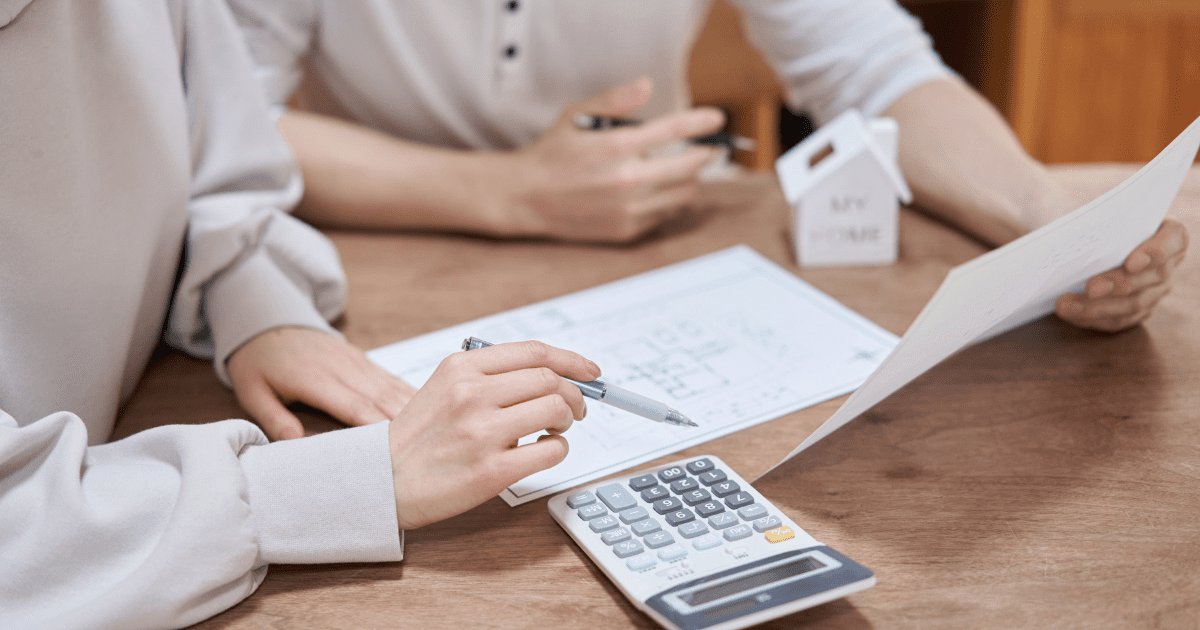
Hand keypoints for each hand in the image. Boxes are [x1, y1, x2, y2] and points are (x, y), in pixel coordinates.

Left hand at [226, 327, 416, 439]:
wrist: (268, 318)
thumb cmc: (259, 360)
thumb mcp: (252, 391)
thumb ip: (273, 418)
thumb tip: (295, 445)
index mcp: (317, 379)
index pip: (354, 408)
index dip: (377, 431)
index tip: (396, 452)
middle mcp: (344, 369)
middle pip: (382, 401)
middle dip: (406, 426)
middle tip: (427, 451)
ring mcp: (357, 363)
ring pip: (393, 390)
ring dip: (416, 411)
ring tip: (438, 434)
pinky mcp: (363, 361)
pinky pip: (392, 381)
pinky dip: (412, 396)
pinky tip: (430, 410)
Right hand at [386, 341, 599, 528]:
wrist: (383, 480)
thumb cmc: (419, 437)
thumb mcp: (444, 386)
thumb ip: (491, 375)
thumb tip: (551, 373)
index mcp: (461, 368)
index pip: (533, 352)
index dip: (570, 360)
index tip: (589, 371)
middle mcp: (472, 394)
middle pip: (550, 380)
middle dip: (573, 394)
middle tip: (574, 409)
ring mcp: (483, 432)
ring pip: (555, 410)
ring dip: (566, 421)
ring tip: (553, 430)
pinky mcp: (492, 470)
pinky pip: (551, 451)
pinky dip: (557, 450)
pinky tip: (542, 452)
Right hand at [500, 77, 725, 242]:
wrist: (527, 198)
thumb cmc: (552, 154)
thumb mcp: (576, 116)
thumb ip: (614, 100)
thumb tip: (646, 85)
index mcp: (616, 146)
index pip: (674, 131)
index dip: (702, 122)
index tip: (717, 118)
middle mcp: (627, 179)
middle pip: (689, 166)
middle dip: (705, 153)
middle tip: (709, 146)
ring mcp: (629, 208)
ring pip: (683, 194)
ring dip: (689, 178)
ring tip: (683, 168)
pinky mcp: (626, 229)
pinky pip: (665, 214)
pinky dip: (670, 200)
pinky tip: (661, 189)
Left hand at [1055, 219, 1187, 330]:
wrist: (1104, 240)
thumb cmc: (1107, 222)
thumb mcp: (1108, 215)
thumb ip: (1102, 221)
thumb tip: (1073, 236)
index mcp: (1170, 235)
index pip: (1172, 240)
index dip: (1154, 252)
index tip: (1131, 261)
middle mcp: (1169, 264)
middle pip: (1150, 277)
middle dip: (1117, 284)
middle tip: (1090, 287)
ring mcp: (1157, 290)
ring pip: (1133, 304)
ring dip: (1097, 307)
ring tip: (1066, 306)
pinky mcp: (1140, 310)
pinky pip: (1120, 320)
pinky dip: (1093, 318)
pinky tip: (1071, 315)